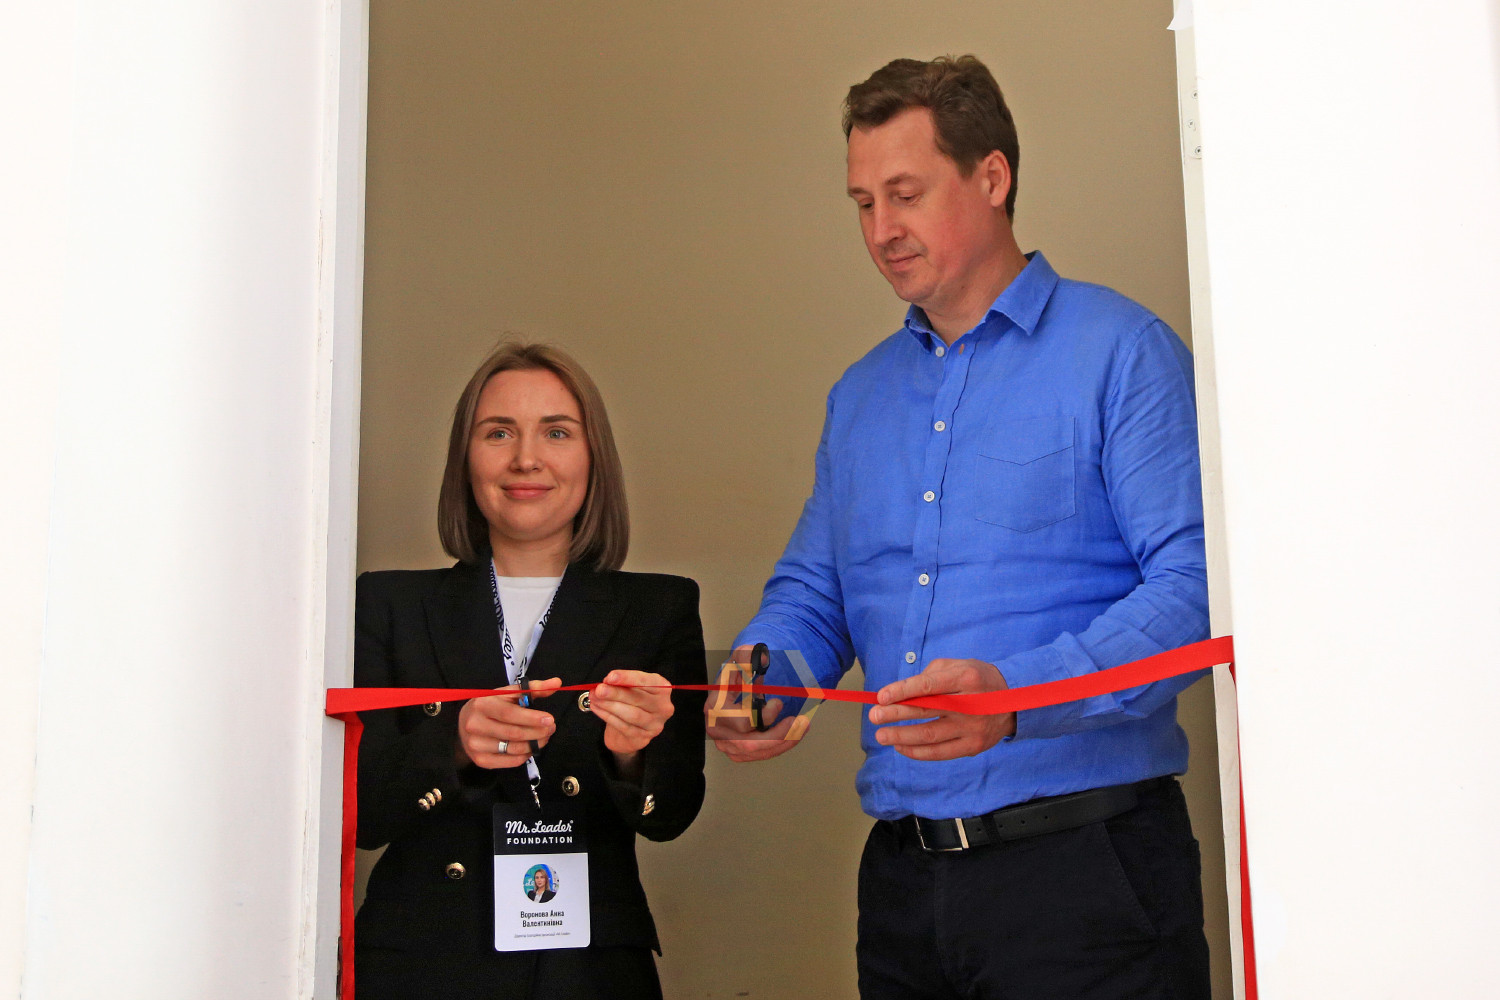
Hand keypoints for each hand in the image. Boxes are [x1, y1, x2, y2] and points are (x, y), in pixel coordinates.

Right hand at [455, 677, 561, 768]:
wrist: (464, 724)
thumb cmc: (491, 706)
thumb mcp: (507, 693)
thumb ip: (533, 688)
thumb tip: (557, 683)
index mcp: (482, 704)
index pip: (509, 713)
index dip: (531, 718)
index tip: (550, 719)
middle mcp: (475, 725)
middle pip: (513, 733)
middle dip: (538, 732)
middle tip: (551, 728)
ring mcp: (476, 744)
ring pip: (514, 749)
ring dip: (535, 744)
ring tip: (544, 737)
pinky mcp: (480, 760)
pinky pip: (510, 761)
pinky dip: (526, 755)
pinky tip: (531, 747)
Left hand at [591, 669, 674, 757]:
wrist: (630, 733)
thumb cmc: (632, 704)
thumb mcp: (630, 689)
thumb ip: (623, 684)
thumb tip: (607, 682)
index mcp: (662, 689)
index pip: (648, 681)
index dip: (628, 678)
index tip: (610, 677)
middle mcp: (663, 707)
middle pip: (638, 698)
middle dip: (616, 693)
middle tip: (599, 689)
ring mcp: (654, 725)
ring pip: (631, 714)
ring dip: (609, 705)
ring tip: (594, 698)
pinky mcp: (642, 738)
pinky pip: (623, 726)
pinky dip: (607, 716)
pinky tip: (597, 708)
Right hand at [704, 645, 808, 762]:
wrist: (733, 689)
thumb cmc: (737, 675)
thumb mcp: (740, 659)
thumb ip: (747, 655)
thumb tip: (762, 657)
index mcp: (715, 708)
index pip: (742, 722)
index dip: (764, 717)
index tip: (779, 703)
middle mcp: (718, 730)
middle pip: (750, 744)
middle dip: (779, 735)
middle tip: (800, 722)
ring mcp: (726, 744)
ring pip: (758, 753)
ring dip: (785, 742)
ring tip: (803, 726)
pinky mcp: (737, 752)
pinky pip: (761, 755)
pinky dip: (781, 746)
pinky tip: (794, 734)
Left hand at [868, 658, 1014, 759]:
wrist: (1014, 701)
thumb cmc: (978, 680)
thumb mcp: (959, 665)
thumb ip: (931, 674)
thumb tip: (901, 691)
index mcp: (966, 678)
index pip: (929, 686)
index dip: (902, 691)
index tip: (881, 697)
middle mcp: (971, 704)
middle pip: (926, 711)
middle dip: (896, 714)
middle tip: (873, 716)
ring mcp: (973, 728)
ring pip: (930, 736)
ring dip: (901, 736)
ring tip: (881, 735)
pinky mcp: (974, 746)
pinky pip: (940, 753)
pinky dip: (917, 752)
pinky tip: (900, 746)